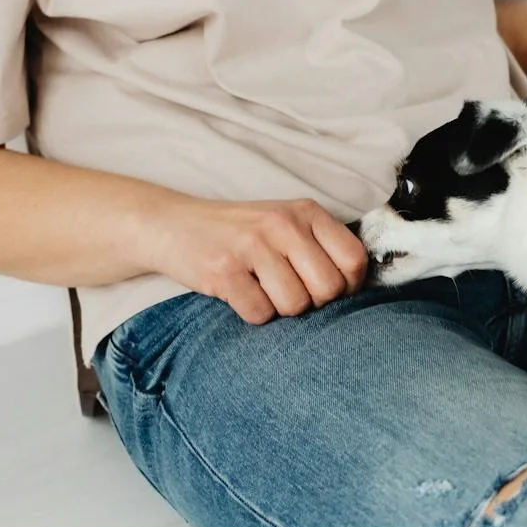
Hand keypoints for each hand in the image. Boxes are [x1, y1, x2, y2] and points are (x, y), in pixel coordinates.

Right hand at [144, 196, 368, 323]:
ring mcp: (253, 245)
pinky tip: (239, 294)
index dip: (347, 286)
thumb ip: (319, 246)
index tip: (327, 290)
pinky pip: (260, 314)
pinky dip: (252, 313)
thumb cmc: (238, 232)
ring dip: (279, 309)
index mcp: (305, 211)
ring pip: (295, 305)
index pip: (354, 259)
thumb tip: (353, 288)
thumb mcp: (284, 223)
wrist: (173, 225)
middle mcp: (283, 224)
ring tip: (260, 289)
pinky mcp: (224, 270)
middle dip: (312, 303)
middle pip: (328, 289)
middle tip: (287, 292)